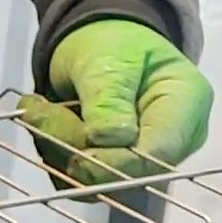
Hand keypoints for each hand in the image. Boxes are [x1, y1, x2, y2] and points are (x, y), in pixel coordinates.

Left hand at [19, 19, 213, 192]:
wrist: (101, 42)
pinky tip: (43, 119)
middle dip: (72, 147)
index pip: (157, 155)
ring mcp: (140, 159)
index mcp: (185, 106)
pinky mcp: (109, 170)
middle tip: (36, 109)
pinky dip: (51, 152)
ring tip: (38, 107)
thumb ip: (109, 98)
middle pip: (123, 174)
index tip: (75, 155)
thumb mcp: (109, 59)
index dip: (115, 164)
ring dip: (54, 147)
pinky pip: (74, 178)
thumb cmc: (114, 42)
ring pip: (92, 180)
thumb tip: (108, 139)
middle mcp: (170, 142)